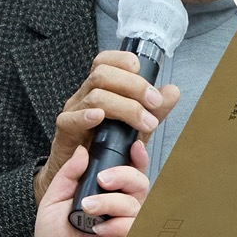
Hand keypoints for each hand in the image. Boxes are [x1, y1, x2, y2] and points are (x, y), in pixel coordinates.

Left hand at [31, 142, 143, 236]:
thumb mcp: (54, 200)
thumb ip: (68, 174)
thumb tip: (82, 150)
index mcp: (105, 194)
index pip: (127, 171)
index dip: (135, 157)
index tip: (133, 146)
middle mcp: (119, 207)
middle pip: (139, 181)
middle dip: (124, 174)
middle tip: (103, 180)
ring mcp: (127, 225)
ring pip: (136, 203)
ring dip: (111, 202)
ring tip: (89, 209)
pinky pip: (134, 226)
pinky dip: (116, 226)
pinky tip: (99, 232)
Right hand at [44, 51, 176, 201]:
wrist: (82, 175)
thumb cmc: (105, 148)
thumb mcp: (136, 127)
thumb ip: (154, 111)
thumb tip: (172, 92)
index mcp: (99, 89)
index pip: (105, 61)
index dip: (124, 61)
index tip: (146, 77)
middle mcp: (85, 96)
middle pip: (102, 74)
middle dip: (134, 85)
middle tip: (154, 103)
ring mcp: (73, 112)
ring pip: (95, 96)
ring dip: (125, 106)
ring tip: (144, 123)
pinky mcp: (65, 133)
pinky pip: (70, 119)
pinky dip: (86, 117)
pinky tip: (99, 118)